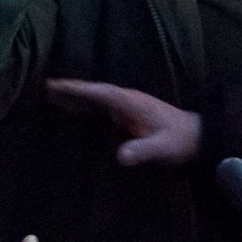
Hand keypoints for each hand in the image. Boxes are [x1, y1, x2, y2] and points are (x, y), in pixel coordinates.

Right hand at [47, 80, 202, 166]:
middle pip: (94, 91)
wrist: (197, 136)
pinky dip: (84, 105)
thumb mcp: (163, 148)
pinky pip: (100, 105)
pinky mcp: (127, 113)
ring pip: (96, 97)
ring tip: (50, 96)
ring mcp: (126, 105)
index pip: (101, 92)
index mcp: (132, 102)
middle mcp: (126, 99)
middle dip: (71, 89)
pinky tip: (72, 109)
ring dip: (75, 96)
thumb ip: (143, 150)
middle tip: (45, 88)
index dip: (79, 89)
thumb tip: (121, 156)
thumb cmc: (180, 141)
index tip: (58, 85)